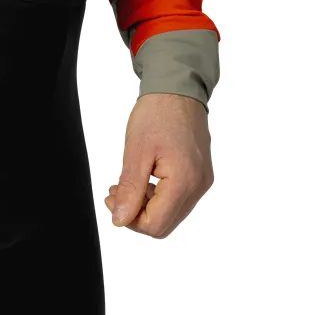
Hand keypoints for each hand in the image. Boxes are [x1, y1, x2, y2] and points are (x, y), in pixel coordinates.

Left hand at [104, 93, 214, 238]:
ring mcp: (201, 182)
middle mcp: (198, 186)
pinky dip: (156, 198)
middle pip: (163, 225)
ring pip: (169, 215)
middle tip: (117, 194)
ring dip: (145, 207)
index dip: (129, 220)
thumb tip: (120, 220)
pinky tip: (143, 182)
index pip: (155, 225)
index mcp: (184, 181)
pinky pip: (177, 201)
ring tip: (126, 186)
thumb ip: (130, 191)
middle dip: (136, 215)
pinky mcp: (200, 176)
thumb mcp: (136, 153)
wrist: (179, 89)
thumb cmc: (159, 113)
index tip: (113, 199)